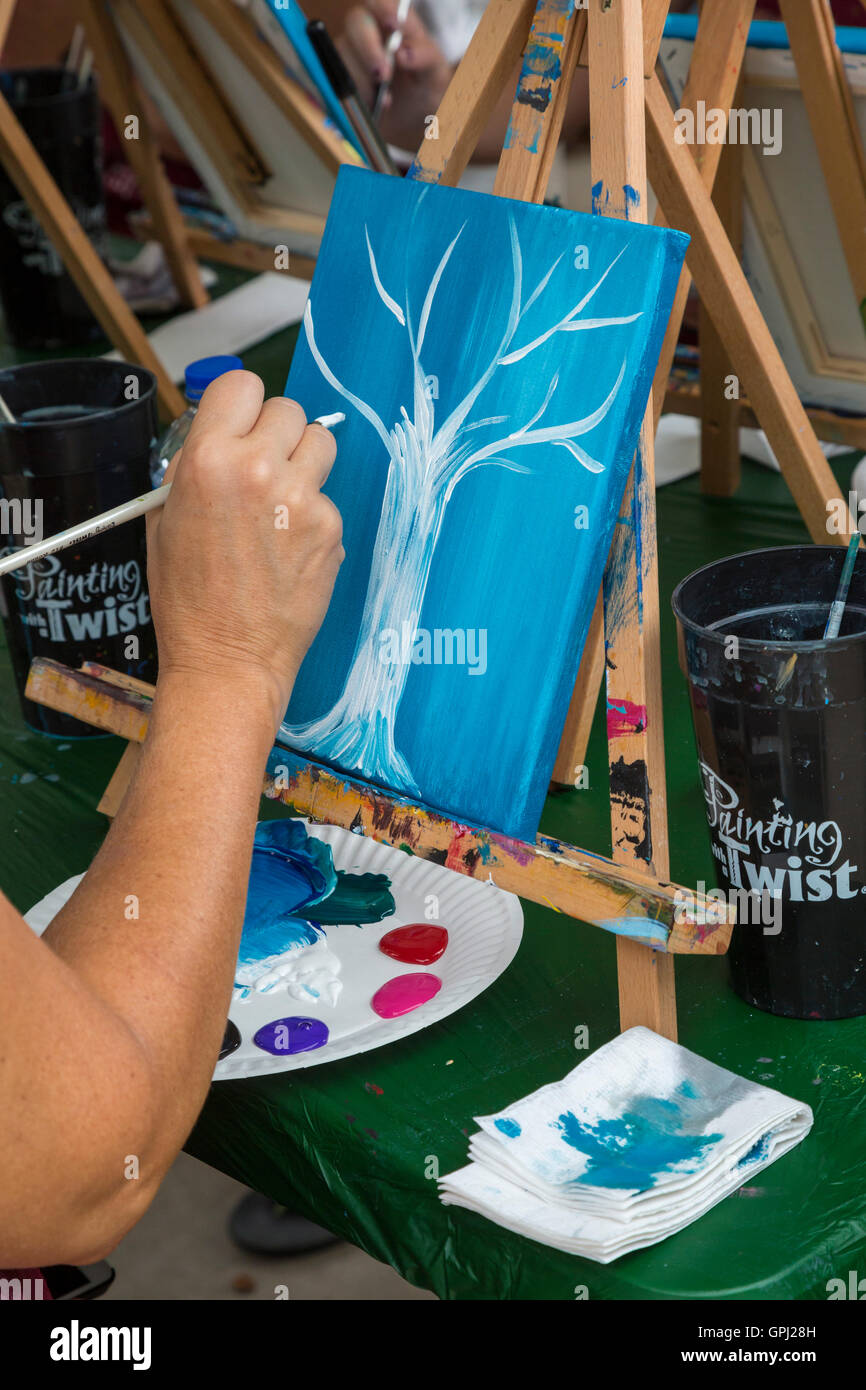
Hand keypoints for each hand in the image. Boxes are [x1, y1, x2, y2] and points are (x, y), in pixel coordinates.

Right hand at [146, 371, 343, 731]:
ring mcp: (302, 498)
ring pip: (320, 443)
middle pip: (287, 409)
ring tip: (280, 503)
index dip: (241, 405)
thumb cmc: (190, 598)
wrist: (228, 659)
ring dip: (303, 463)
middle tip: (262, 470)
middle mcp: (259, 470)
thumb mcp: (166, 518)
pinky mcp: (331, 527)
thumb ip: (193, 465)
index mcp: (208, 460)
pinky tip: (289, 548)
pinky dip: (312, 515)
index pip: (241, 384)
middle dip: (275, 435)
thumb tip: (220, 432)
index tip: (241, 424)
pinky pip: (327, 496)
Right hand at [339, 1, 452, 149]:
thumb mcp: (436, 75)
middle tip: (383, 75)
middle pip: (356, 21)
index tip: (394, 25)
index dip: (384, 8)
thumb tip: (403, 53)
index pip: (383, 3)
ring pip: (343, 52)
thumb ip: (426, 58)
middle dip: (368, 47)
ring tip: (385, 101)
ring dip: (362, 77)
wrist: (412, 124)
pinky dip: (353, 93)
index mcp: (397, 23)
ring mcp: (352, 54)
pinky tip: (370, 105)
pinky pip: (334, 78)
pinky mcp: (341, 77)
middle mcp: (371, 32)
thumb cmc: (425, 90)